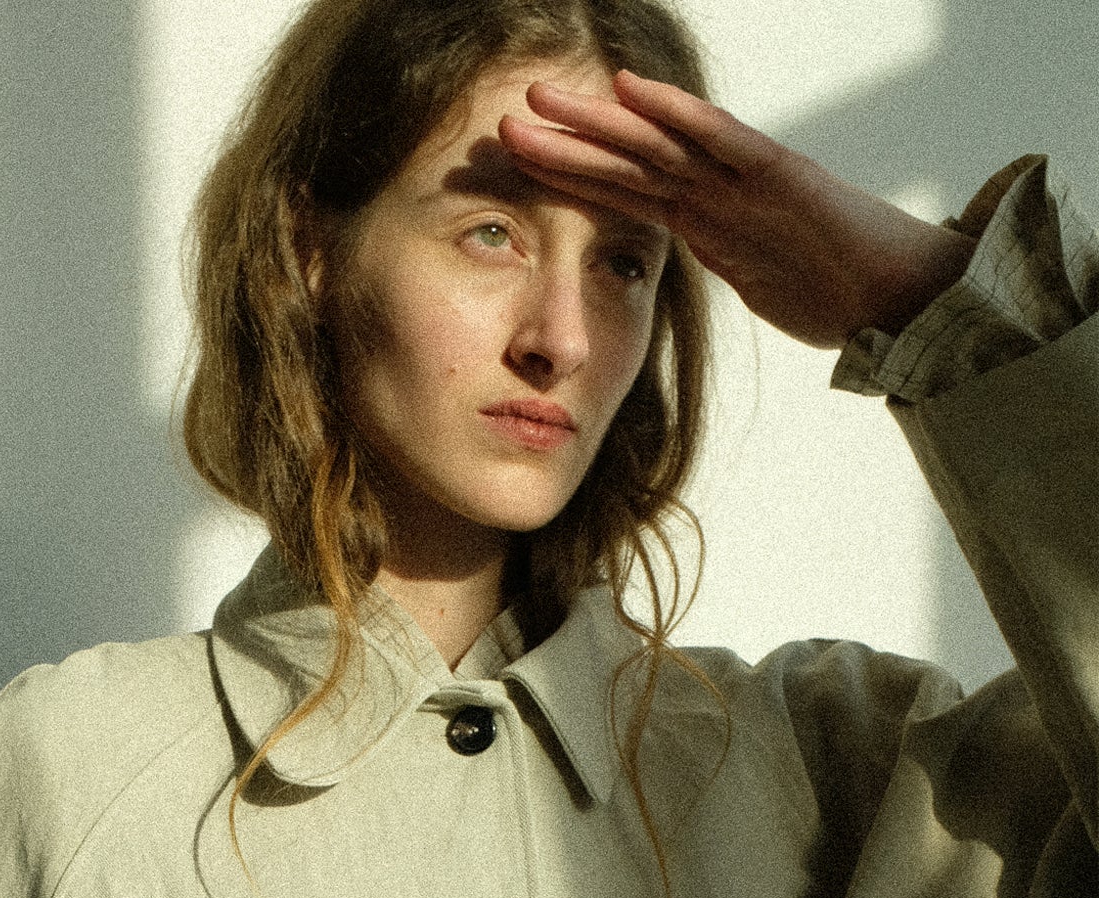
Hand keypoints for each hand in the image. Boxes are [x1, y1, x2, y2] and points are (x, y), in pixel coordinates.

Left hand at [499, 69, 976, 348]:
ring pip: (659, 142)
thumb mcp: (756, 283)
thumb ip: (720, 266)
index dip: (568, 179)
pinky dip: (675, 115)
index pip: (623, 194)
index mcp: (707, 220)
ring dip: (600, 120)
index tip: (514, 169)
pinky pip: (718, 140)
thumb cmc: (838, 291)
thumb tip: (690, 275)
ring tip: (547, 99)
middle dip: (566, 142)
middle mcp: (718, 191)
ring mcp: (746, 180)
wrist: (902, 295)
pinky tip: (631, 92)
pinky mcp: (780, 175)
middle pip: (627, 161)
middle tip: (505, 120)